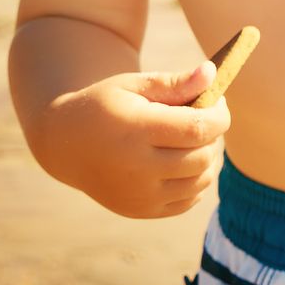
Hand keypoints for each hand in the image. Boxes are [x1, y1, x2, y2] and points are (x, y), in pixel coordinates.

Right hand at [37, 60, 229, 218]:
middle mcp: (136, 169)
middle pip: (202, 157)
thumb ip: (174, 83)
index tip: (216, 101)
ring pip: (200, 181)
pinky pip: (187, 201)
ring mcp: (137, 196)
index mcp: (136, 132)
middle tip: (203, 118)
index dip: (219, 114)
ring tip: (193, 139)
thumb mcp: (133, 85)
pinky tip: (183, 161)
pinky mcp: (138, 211)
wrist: (65, 144)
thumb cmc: (105, 107)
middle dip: (214, 135)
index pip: (198, 128)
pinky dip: (195, 181)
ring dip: (208, 158)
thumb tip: (211, 73)